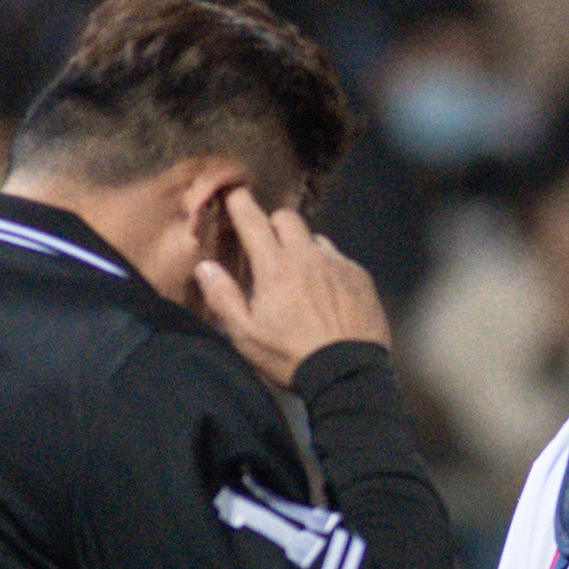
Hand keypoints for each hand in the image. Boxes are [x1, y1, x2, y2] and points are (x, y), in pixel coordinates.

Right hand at [197, 190, 390, 386]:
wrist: (349, 376)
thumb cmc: (293, 357)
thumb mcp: (246, 335)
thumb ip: (222, 297)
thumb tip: (206, 267)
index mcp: (275, 267)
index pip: (253, 220)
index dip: (240, 202)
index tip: (233, 192)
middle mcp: (308, 257)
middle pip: (288, 218)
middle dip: (274, 225)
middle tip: (268, 247)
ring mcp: (339, 265)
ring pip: (316, 238)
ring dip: (304, 248)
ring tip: (301, 275)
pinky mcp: (361, 278)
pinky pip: (341, 259)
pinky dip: (330, 267)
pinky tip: (328, 292)